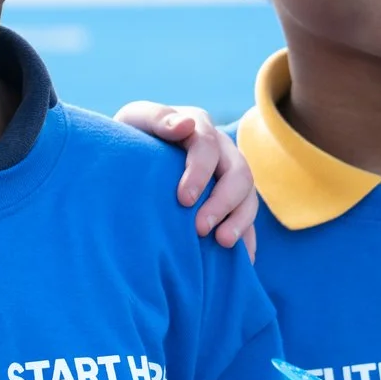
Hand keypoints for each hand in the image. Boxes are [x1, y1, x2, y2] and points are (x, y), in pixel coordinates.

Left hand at [113, 103, 259, 254]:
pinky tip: (242, 260)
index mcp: (199, 128)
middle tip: (201, 229)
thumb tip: (185, 125)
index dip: (199, 172)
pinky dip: (248, 239)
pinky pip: (247, 219)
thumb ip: (158, 119)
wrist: (130, 159)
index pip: (208, 146)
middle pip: (239, 173)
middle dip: (223, 202)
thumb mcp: (137, 120)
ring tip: (222, 243)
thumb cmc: (131, 138)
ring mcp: (229, 177)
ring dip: (240, 221)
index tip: (184, 200)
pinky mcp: (232, 202)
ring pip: (249, 196)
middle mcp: (221, 151)